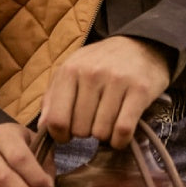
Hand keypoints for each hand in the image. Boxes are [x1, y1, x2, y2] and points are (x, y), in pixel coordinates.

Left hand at [38, 35, 170, 148]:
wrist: (142, 45)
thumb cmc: (101, 63)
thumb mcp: (72, 70)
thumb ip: (53, 97)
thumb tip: (43, 126)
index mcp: (70, 70)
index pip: (56, 119)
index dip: (60, 136)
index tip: (67, 135)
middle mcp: (92, 74)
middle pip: (80, 129)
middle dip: (85, 133)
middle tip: (93, 122)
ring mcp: (117, 81)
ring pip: (101, 133)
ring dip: (104, 136)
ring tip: (107, 123)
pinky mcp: (140, 90)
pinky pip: (123, 130)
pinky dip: (120, 141)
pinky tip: (120, 135)